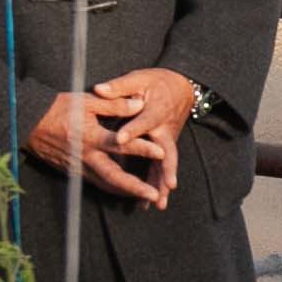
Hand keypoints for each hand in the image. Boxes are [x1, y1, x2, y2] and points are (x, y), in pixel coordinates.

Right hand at [29, 90, 167, 204]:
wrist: (28, 124)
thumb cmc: (57, 109)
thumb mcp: (87, 101)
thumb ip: (115, 105)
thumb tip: (140, 104)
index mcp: (90, 136)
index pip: (120, 144)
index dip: (141, 148)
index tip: (161, 152)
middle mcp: (85, 156)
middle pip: (114, 177)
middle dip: (135, 187)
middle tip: (154, 194)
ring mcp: (78, 167)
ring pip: (105, 185)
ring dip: (125, 192)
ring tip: (146, 196)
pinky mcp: (73, 172)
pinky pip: (96, 183)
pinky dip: (112, 188)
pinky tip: (125, 191)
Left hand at [89, 67, 198, 208]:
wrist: (182, 87)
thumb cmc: (157, 82)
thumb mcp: (139, 78)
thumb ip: (119, 87)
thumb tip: (99, 89)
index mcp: (156, 110)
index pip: (144, 121)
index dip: (133, 129)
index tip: (121, 139)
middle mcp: (163, 129)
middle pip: (166, 151)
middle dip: (165, 169)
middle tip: (166, 185)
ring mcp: (166, 140)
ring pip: (166, 164)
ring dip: (162, 184)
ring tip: (159, 203)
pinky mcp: (165, 147)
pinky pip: (161, 167)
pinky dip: (157, 184)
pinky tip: (150, 203)